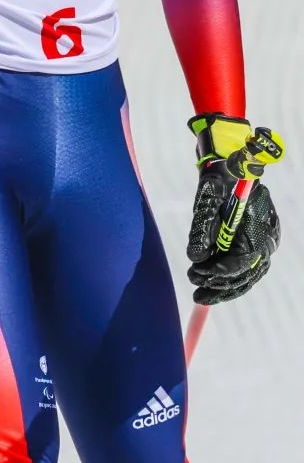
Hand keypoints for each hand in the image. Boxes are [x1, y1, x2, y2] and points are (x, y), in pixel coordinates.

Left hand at [186, 113, 283, 304]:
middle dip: (220, 287)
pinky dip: (231, 281)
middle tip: (196, 294)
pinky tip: (213, 289)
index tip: (196, 274)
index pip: (243, 258)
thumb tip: (195, 257)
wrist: (233, 164)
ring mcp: (265, 240)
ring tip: (201, 298)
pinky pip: (248, 270)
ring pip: (249, 276)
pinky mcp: (258, 242)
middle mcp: (267, 236)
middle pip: (248, 273)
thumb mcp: (207, 195)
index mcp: (258, 224)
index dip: (220, 271)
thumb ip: (202, 226)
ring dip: (225, 290)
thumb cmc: (220, 177)